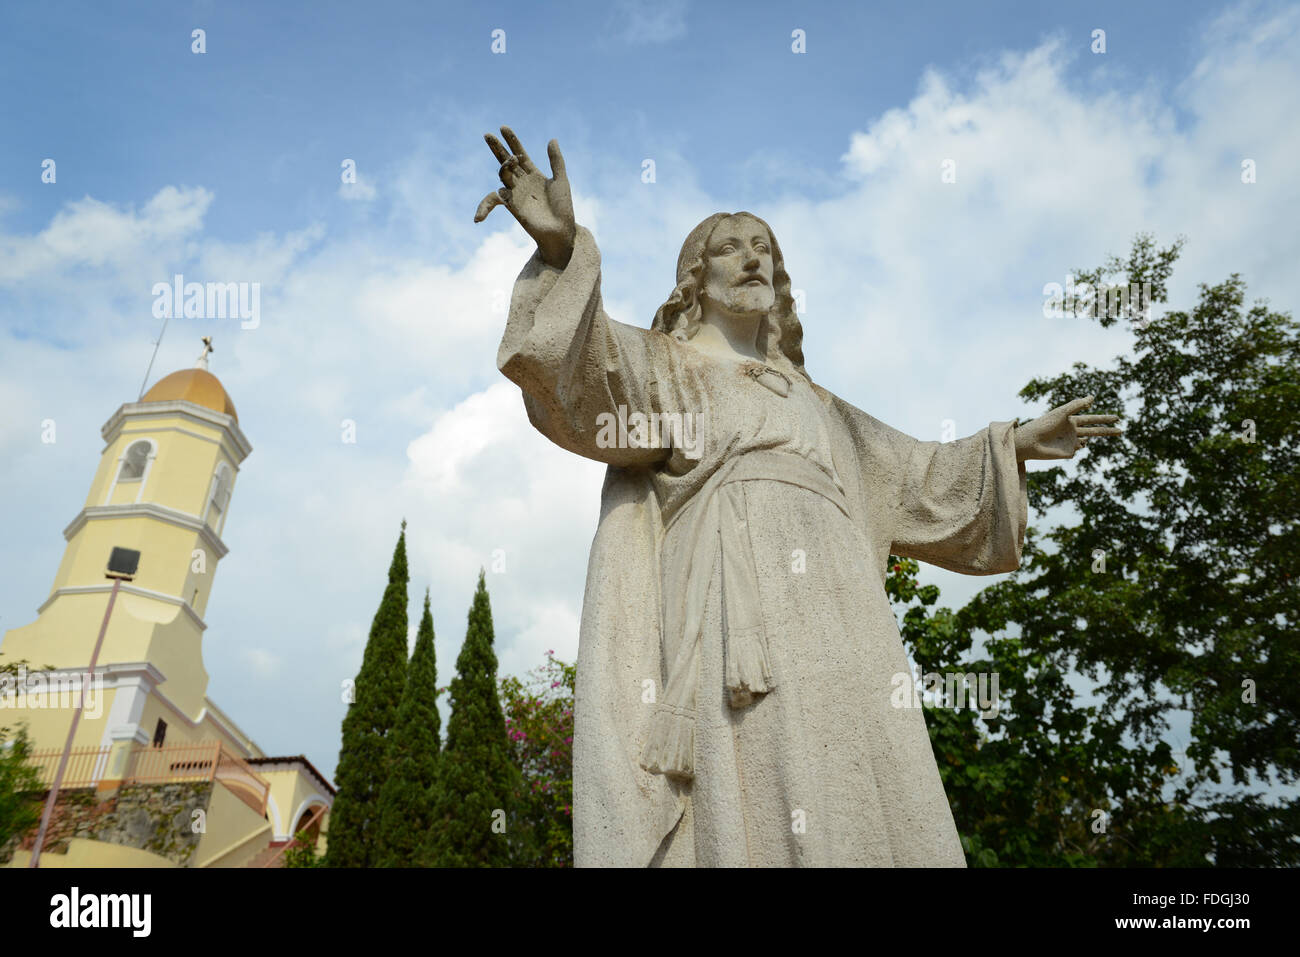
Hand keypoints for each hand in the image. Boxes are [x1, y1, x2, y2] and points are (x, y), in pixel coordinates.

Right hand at [474, 126, 575, 268]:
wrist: (560, 231)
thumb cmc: (563, 208)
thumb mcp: (561, 180)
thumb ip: (556, 160)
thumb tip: (552, 139)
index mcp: (533, 174)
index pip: (520, 154)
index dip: (512, 141)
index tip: (503, 127)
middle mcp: (522, 182)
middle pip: (506, 161)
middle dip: (497, 148)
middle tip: (488, 135)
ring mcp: (515, 193)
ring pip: (502, 175)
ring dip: (504, 166)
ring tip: (509, 161)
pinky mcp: (511, 206)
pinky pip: (493, 200)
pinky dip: (484, 207)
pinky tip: (478, 216)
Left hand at [1014, 395, 1120, 460]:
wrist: (1031, 441)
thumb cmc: (1044, 424)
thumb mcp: (1062, 412)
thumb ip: (1077, 405)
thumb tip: (1092, 397)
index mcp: (1072, 420)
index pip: (1092, 419)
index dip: (1105, 419)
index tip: (1118, 418)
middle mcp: (1073, 431)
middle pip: (1094, 431)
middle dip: (1108, 431)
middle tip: (1122, 430)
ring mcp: (1071, 442)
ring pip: (1085, 441)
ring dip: (1083, 439)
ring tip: (1073, 437)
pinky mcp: (1069, 452)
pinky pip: (1078, 449)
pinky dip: (1075, 445)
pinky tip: (1063, 445)